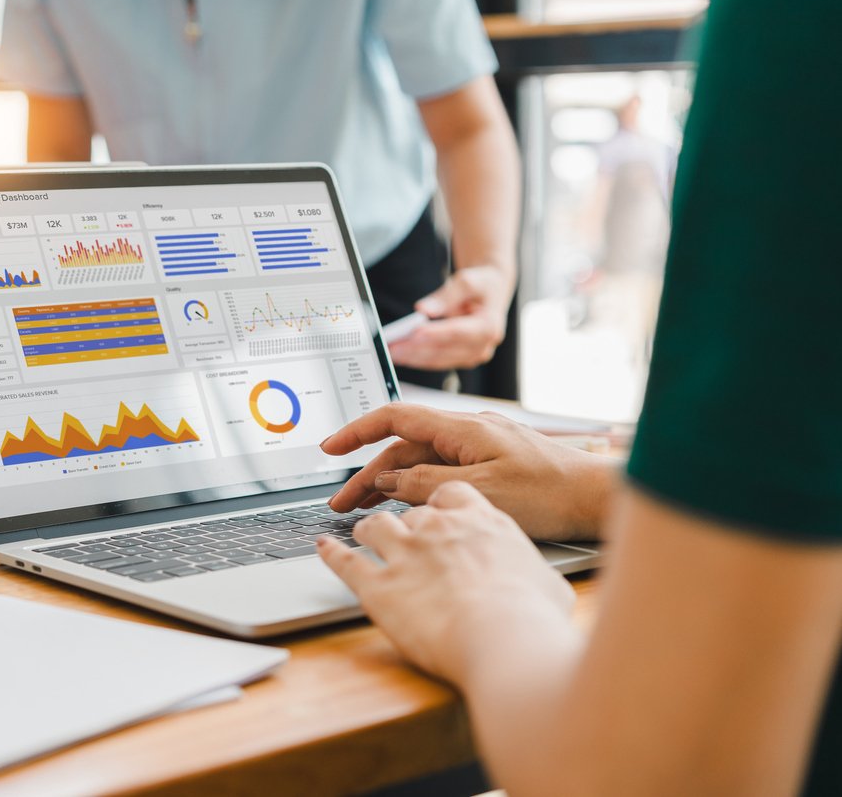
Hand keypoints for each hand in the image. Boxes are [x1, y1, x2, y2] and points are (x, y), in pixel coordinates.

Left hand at [317, 482, 574, 681]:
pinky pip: (345, 560)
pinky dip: (330, 552)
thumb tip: (545, 588)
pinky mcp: (377, 585)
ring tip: (362, 531)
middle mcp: (437, 528)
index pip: (452, 494)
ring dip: (368, 528)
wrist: (501, 636)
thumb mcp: (549, 585)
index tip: (440, 511)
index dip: (442, 503)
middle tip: (405, 534)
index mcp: (480, 521)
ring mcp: (404, 552)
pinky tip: (323, 547)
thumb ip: (535, 575)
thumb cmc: (531, 616)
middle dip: (408, 523)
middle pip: (413, 512)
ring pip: (376, 525)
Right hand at [322, 403, 614, 540]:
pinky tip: (408, 506)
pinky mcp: (491, 464)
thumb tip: (387, 479)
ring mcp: (480, 447)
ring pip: (422, 461)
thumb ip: (426, 484)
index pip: (395, 419)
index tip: (330, 449)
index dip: (357, 432)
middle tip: (342, 504)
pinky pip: (443, 470)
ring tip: (364, 510)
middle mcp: (468, 431)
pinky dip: (418, 486)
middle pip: (404, 447)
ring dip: (390, 483)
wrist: (598, 497)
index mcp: (462, 428)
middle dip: (367, 474)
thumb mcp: (480, 492)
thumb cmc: (550, 493)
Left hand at [387, 265, 511, 369]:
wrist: (491, 292)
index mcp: (489, 327)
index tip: (413, 333)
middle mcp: (482, 347)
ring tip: (390, 351)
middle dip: (415, 349)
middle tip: (391, 345)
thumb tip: (423, 309)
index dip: (435, 334)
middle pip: (443, 351)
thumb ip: (445, 296)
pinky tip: (399, 353)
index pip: (457, 332)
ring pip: (437, 360)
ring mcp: (472, 356)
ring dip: (412, 357)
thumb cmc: (480, 285)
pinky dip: (417, 358)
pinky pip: (436, 361)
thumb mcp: (467, 281)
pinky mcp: (460, 359)